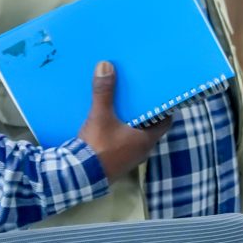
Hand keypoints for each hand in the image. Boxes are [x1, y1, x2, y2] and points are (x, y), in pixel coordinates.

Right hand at [73, 62, 172, 179]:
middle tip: (137, 97)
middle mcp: (143, 151)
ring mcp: (129, 160)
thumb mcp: (100, 116)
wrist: (78, 177)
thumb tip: (106, 65)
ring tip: (122, 108)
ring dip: (129, 125)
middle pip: (149, 128)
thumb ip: (104, 92)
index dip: (163, 108)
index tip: (158, 95)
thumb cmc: (98, 146)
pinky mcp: (115, 164)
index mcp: (147, 140)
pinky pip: (122, 146)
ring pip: (134, 137)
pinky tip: (108, 125)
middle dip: (144, 113)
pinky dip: (119, 135)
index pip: (165, 121)